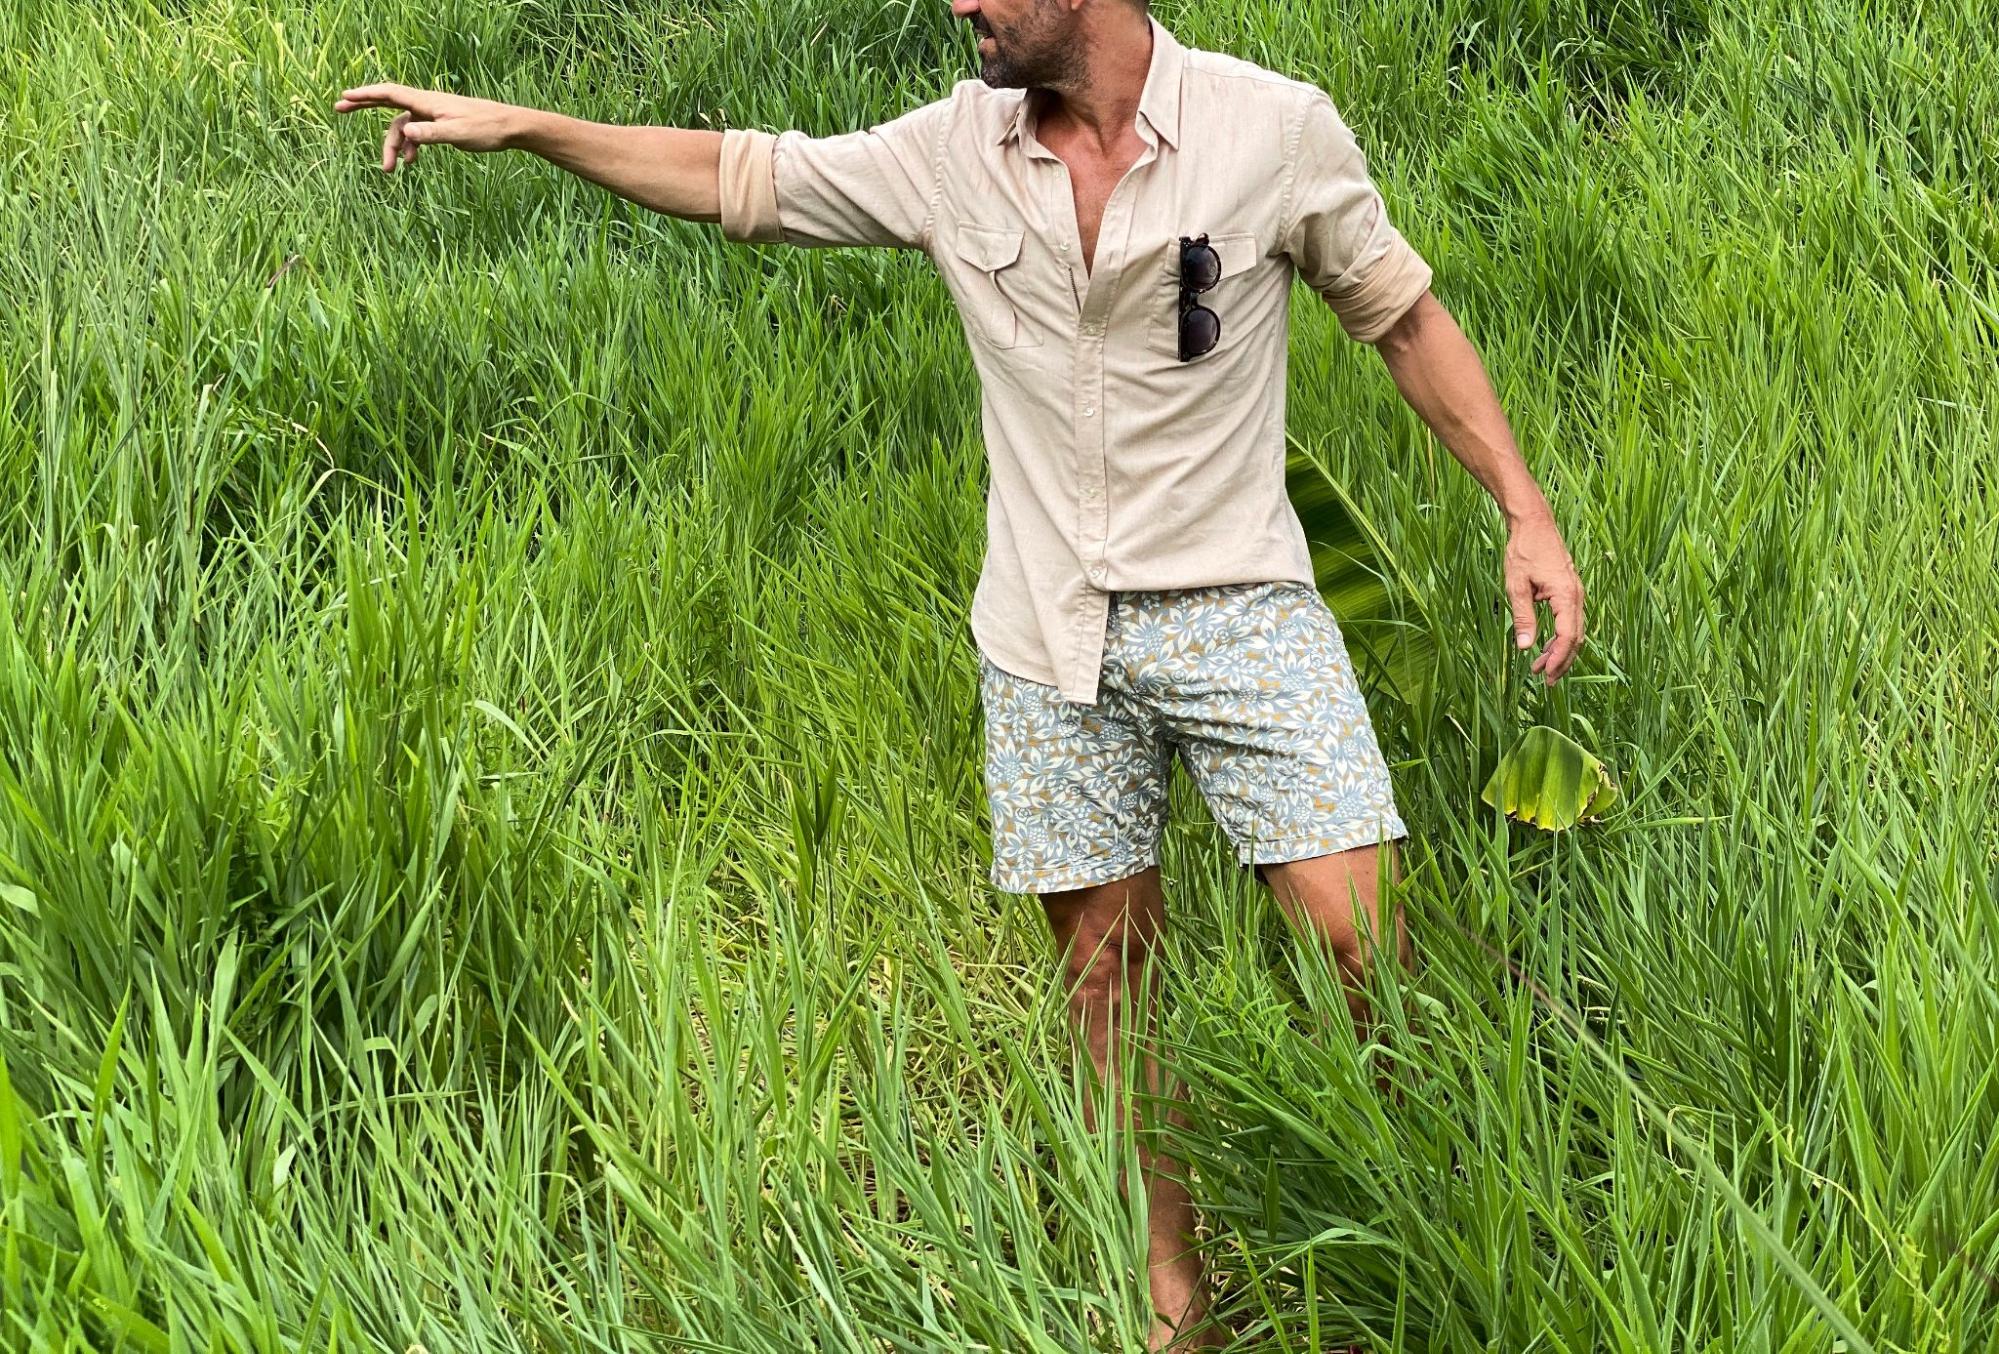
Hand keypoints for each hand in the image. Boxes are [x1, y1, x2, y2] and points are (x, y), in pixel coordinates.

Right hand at [332, 83, 522, 170]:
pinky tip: (410, 163)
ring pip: (404, 127)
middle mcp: (427, 105)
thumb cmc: (486, 129)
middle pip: (389, 103)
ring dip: (394, 147)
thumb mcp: (458, 134)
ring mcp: (434, 116)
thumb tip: (406, 132)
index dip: (365, 94)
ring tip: (389, 170)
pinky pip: (417, 135)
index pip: (390, 93)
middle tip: (339, 110)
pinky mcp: (442, 126)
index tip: (344, 96)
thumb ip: (431, 134)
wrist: (509, 128)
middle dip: (364, 107)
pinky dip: (410, 148)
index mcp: (428, 102)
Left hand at [1502, 512, 1584, 683]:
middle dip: (1561, 661)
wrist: (1534, 524)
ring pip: (1574, 631)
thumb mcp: (1516, 586)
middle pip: (1576, 638)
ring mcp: (1575, 594)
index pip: (1568, 636)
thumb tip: (1525, 648)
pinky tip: (1544, 646)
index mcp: (1566, 595)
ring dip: (1560, 651)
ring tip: (1540, 668)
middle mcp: (1576, 596)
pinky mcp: (1569, 591)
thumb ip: (1523, 617)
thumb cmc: (1524, 550)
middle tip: (1545, 681)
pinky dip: (1560, 637)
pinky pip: (1570, 620)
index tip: (1546, 676)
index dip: (1558, 659)